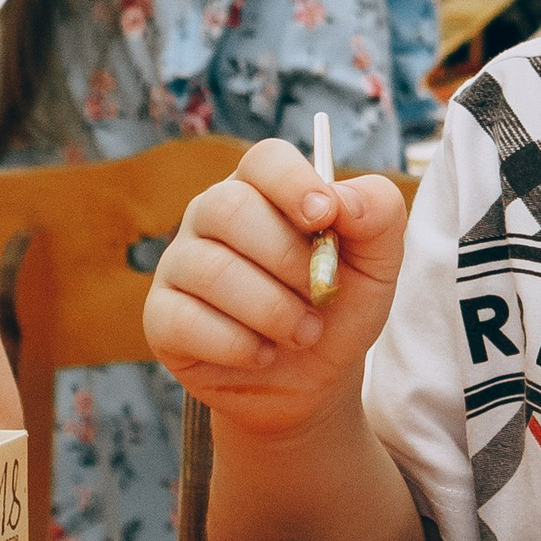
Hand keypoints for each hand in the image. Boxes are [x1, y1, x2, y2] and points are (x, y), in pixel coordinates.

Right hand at [143, 137, 410, 439]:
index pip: (265, 159)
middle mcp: (212, 215)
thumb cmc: (341, 307)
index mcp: (264, 189)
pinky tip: (263, 353)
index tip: (324, 218)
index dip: (293, 183)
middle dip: (288, 260)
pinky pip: (187, 320)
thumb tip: (341, 200)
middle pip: (229, 209)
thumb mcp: (378, 261)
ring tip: (305, 333)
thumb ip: (377, 214)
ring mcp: (179, 263)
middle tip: (321, 295)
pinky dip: (239, 345)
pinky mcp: (161, 316)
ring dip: (272, 310)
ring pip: (212, 269)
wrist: (314, 381)